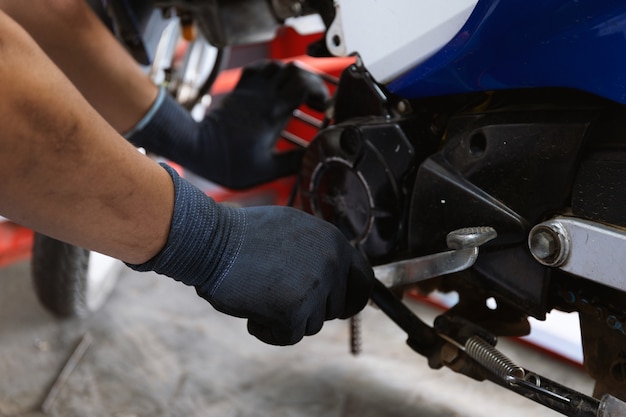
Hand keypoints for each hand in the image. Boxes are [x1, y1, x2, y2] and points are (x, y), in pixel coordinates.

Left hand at [127, 60, 328, 188]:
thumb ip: (293, 163)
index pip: (303, 85)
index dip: (319, 91)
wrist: (198, 150)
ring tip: (298, 91)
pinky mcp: (238, 91)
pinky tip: (276, 84)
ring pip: (277, 66)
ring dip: (292, 75)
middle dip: (310, 81)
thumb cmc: (228, 162)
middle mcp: (263, 96)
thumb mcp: (266, 170)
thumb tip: (315, 156)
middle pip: (294, 71)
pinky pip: (257, 69)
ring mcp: (249, 91)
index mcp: (273, 114)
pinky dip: (271, 70)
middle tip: (314, 99)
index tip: (322, 105)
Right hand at [197, 205, 372, 344]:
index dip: (350, 299)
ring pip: (311, 324)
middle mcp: (331, 263)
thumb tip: (335, 274)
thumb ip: (317, 251)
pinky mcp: (294, 310)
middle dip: (308, 308)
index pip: (363, 281)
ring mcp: (315, 286)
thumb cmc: (243, 235)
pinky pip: (289, 336)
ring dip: (286, 318)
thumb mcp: (292, 230)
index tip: (338, 309)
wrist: (210, 240)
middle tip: (276, 294)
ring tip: (259, 294)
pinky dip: (268, 331)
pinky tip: (250, 311)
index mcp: (334, 241)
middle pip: (334, 308)